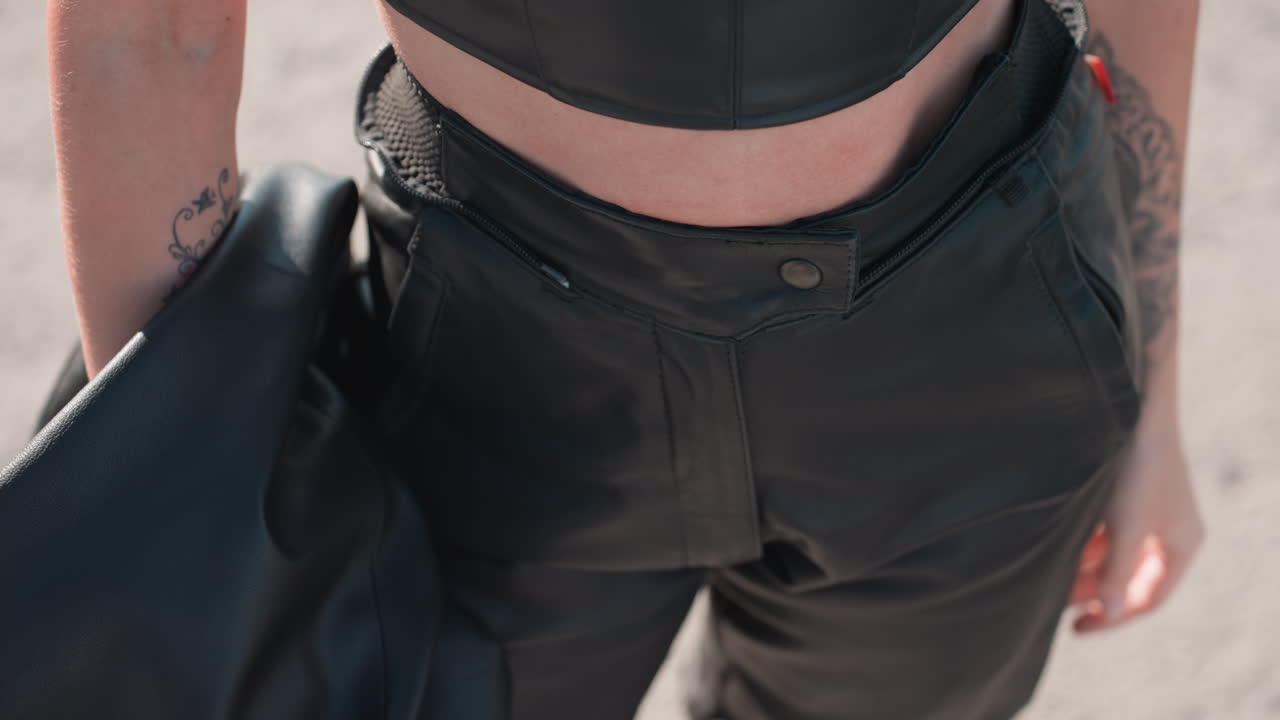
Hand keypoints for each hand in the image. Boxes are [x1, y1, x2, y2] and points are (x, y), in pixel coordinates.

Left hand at [1068, 417, 1204, 632]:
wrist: (1132, 405)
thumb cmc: (1136, 466)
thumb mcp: (1125, 526)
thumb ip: (1115, 571)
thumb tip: (1108, 611)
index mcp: (1181, 545)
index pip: (1147, 598)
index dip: (1113, 617)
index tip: (1077, 628)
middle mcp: (1167, 531)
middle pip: (1126, 577)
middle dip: (1091, 590)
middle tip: (1052, 599)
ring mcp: (1146, 511)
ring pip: (1110, 554)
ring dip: (1082, 566)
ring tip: (1048, 573)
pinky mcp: (1125, 493)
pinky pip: (1102, 531)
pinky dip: (1081, 541)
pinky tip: (1055, 541)